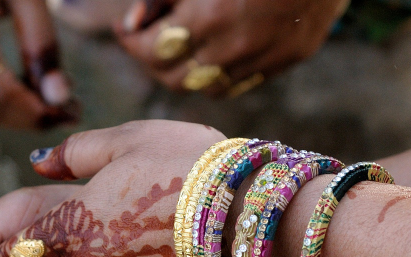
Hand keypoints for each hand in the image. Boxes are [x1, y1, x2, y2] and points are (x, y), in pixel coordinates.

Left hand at [116, 0, 348, 95]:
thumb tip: (132, 23)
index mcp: (209, 15)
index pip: (150, 52)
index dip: (130, 43)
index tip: (125, 30)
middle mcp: (234, 46)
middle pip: (172, 79)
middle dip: (152, 62)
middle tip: (149, 41)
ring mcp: (263, 58)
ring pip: (204, 88)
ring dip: (184, 72)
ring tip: (182, 48)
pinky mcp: (285, 61)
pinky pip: (237, 85)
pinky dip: (216, 76)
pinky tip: (214, 54)